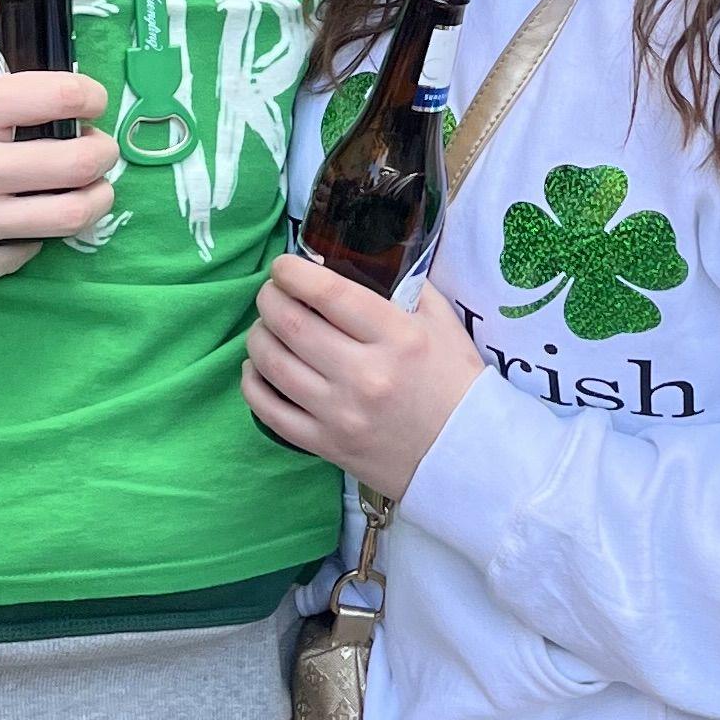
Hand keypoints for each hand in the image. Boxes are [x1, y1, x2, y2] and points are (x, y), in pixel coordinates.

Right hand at [0, 0, 116, 290]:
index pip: (59, 96)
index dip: (90, 95)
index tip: (90, 100)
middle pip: (80, 162)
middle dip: (103, 150)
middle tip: (98, 146)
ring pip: (68, 216)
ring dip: (95, 198)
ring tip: (91, 187)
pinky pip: (24, 253)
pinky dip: (36, 236)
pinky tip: (28, 218)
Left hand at [243, 254, 485, 499]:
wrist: (466, 457)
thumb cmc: (456, 385)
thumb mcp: (444, 325)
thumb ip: (406, 289)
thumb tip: (360, 262)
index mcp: (397, 338)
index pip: (328, 293)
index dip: (293, 272)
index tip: (284, 266)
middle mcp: (365, 375)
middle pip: (291, 324)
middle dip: (270, 298)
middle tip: (272, 293)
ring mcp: (341, 414)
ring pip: (272, 364)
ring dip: (258, 337)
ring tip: (266, 328)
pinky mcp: (326, 445)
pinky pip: (269, 411)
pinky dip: (253, 383)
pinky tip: (259, 368)